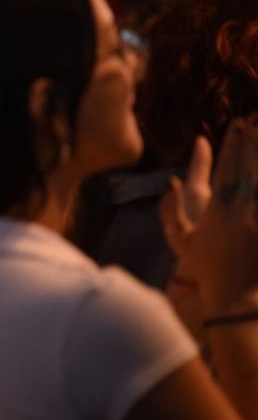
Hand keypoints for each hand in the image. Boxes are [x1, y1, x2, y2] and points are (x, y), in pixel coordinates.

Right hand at [161, 120, 257, 313]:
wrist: (235, 298)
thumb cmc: (205, 269)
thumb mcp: (180, 240)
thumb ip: (170, 211)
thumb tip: (171, 182)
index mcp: (216, 211)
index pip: (226, 169)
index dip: (232, 146)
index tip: (238, 126)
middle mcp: (240, 212)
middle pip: (249, 168)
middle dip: (253, 142)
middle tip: (257, 120)